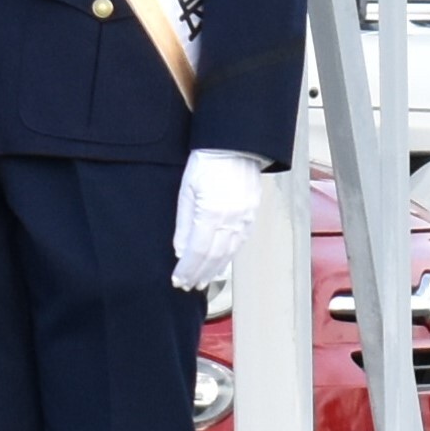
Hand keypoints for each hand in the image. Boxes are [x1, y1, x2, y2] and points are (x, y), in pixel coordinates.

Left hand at [170, 150, 267, 298]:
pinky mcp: (252, 214)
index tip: (178, 280)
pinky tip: (221, 263)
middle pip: (213, 256)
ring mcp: (244, 218)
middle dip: (199, 274)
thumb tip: (180, 251)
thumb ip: (183, 223)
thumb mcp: (186, 190)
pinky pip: (240, 242)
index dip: (187, 269)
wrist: (234, 145)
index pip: (197, 251)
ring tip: (202, 280)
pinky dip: (229, 256)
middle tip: (188, 285)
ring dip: (214, 269)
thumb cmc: (207, 162)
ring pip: (229, 252)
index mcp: (211, 213)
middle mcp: (230, 219)